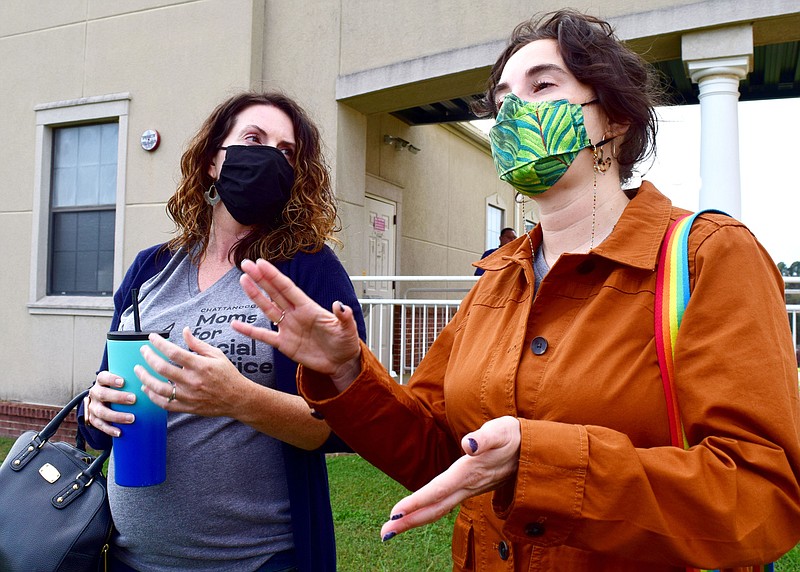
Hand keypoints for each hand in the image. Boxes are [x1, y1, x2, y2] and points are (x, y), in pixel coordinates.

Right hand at [85, 371, 135, 437]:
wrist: (101, 400)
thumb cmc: (117, 389)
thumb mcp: (121, 382)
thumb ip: (131, 380)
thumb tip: (151, 380)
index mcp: (101, 381)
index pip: (103, 377)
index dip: (111, 379)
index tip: (123, 382)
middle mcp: (95, 393)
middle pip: (102, 394)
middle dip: (118, 397)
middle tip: (133, 399)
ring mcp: (93, 406)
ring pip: (101, 412)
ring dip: (117, 416)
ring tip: (131, 418)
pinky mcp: (92, 418)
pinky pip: (99, 425)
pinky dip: (109, 429)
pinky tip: (120, 432)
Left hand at [137, 327, 247, 416]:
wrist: (237, 398)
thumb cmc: (228, 375)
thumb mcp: (216, 355)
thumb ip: (197, 344)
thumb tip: (185, 331)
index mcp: (200, 365)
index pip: (173, 352)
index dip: (159, 343)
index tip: (152, 338)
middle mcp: (192, 381)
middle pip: (162, 368)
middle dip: (148, 357)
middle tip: (143, 351)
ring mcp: (188, 396)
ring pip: (158, 388)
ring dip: (145, 377)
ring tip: (138, 369)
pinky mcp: (187, 407)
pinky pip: (164, 404)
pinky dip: (152, 396)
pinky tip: (147, 388)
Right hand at [233, 258, 361, 391]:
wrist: (341, 362)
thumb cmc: (346, 343)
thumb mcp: (348, 329)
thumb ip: (344, 316)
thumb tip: (339, 305)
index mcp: (309, 308)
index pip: (288, 288)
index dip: (274, 276)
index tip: (261, 263)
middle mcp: (296, 314)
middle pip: (274, 292)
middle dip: (260, 278)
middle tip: (245, 264)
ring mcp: (288, 328)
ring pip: (267, 308)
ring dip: (255, 295)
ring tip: (243, 281)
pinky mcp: (284, 344)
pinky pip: (263, 336)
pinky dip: (249, 330)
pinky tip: (236, 324)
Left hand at [379, 416, 520, 540]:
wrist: (535, 450)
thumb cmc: (514, 436)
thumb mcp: (502, 430)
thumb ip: (485, 437)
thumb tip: (469, 444)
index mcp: (470, 471)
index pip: (439, 489)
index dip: (417, 501)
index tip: (395, 512)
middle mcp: (468, 485)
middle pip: (435, 507)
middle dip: (409, 520)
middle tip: (384, 533)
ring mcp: (469, 490)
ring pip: (439, 508)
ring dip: (415, 518)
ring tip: (392, 528)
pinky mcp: (471, 488)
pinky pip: (445, 503)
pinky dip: (427, 510)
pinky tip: (415, 513)